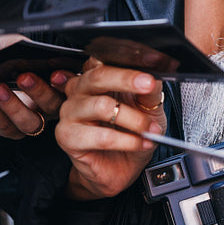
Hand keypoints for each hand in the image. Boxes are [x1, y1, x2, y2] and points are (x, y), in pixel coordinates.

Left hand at [0, 35, 69, 139]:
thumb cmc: (2, 50)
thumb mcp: (17, 44)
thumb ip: (32, 51)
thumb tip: (42, 56)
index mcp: (56, 83)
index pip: (71, 87)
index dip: (67, 83)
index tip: (55, 73)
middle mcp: (47, 104)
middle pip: (54, 108)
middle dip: (40, 93)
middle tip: (24, 77)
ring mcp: (28, 118)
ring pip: (30, 123)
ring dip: (14, 107)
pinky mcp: (7, 127)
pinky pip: (5, 126)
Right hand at [55, 58, 166, 199]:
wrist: (120, 168)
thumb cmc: (130, 134)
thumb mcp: (149, 108)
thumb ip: (149, 90)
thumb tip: (156, 74)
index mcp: (95, 78)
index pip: (105, 57)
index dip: (126, 56)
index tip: (151, 59)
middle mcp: (78, 91)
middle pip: (97, 76)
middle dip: (126, 78)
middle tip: (148, 84)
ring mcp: (70, 113)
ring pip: (101, 106)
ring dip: (133, 119)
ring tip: (150, 129)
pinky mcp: (67, 137)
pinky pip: (101, 136)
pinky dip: (127, 140)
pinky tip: (140, 142)